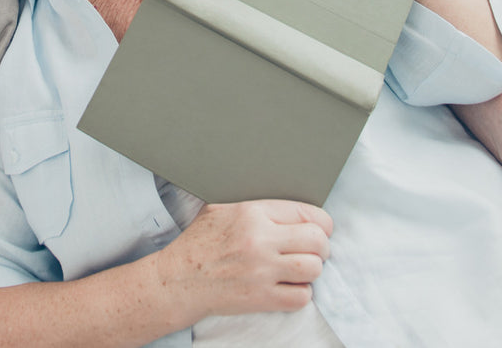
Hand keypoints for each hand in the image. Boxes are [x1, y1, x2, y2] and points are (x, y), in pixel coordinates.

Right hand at [156, 200, 331, 319]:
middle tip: (315, 250)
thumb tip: (283, 204)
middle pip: (317, 240)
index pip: (306, 212)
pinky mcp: (262, 298)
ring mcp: (262, 271)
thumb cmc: (199, 242)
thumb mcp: (221, 208)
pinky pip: (301, 297)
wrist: (180, 279)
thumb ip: (253, 204)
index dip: (321, 222)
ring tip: (302, 268)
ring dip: (312, 270)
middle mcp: (261, 240)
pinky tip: (290, 286)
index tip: (321, 229)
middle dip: (322, 246)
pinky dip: (301, 293)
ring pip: (313, 268)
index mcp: (252, 212)